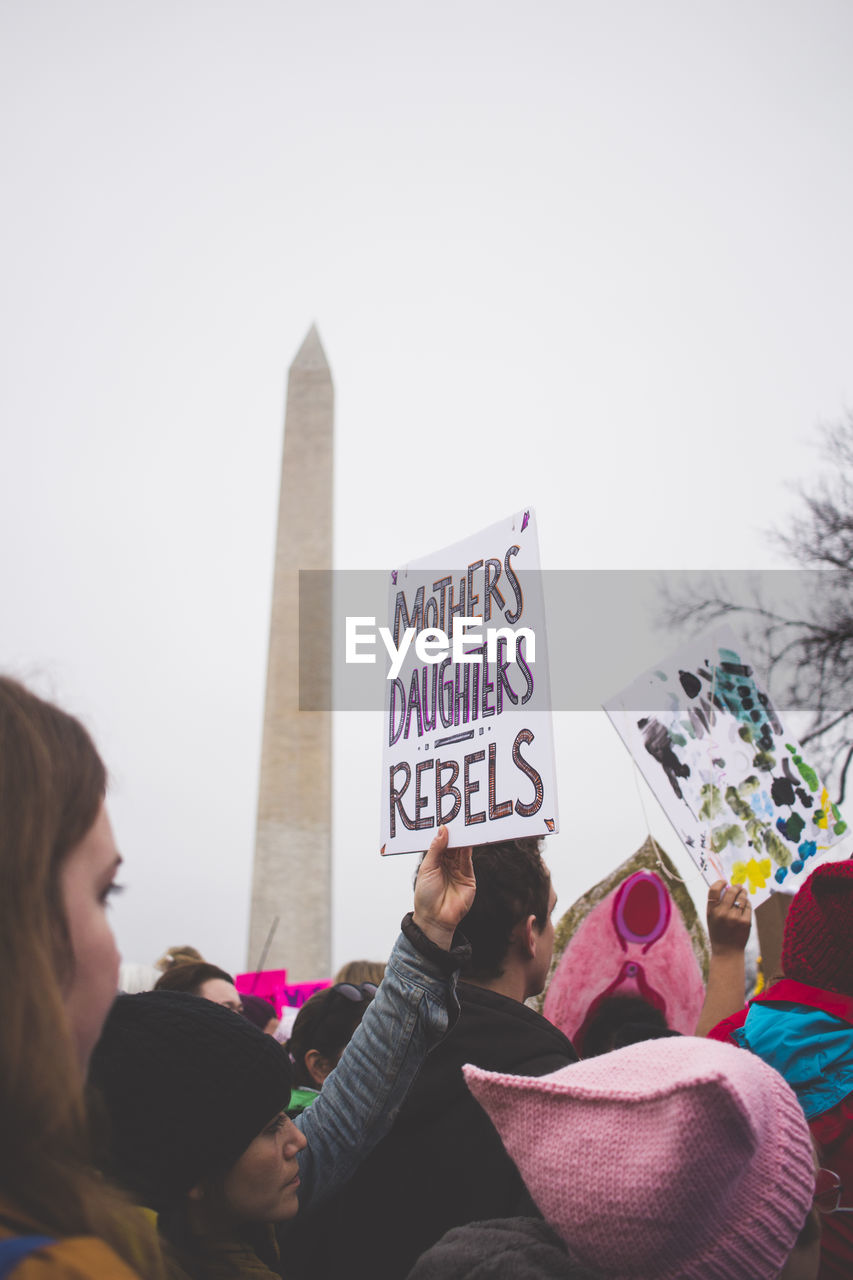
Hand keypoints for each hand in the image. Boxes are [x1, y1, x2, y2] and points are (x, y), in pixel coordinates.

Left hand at [412, 826, 475, 949]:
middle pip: (453, 845)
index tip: (445, 818)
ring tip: (463, 824)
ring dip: (462, 838)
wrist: (435, 919)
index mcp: (434, 862)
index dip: (443, 832)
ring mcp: (459, 870)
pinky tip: (468, 838)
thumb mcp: (427, 868)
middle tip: (456, 816)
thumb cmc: (425, 896)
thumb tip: (442, 830)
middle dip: (454, 832)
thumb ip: (436, 849)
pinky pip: (469, 860)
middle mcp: (447, 865)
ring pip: (462, 850)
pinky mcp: (469, 877)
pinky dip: (469, 848)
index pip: (440, 843)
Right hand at [707, 880, 751, 955]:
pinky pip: (748, 907)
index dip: (720, 882)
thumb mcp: (711, 918)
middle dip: (736, 887)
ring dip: (743, 893)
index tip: (725, 881)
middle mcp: (722, 913)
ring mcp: (735, 917)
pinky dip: (747, 904)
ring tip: (743, 893)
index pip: (713, 890)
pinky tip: (746, 904)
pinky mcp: (746, 922)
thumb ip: (716, 904)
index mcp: (711, 911)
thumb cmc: (719, 932)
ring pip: (742, 898)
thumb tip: (727, 887)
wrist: (727, 952)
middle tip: (739, 886)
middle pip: (731, 891)